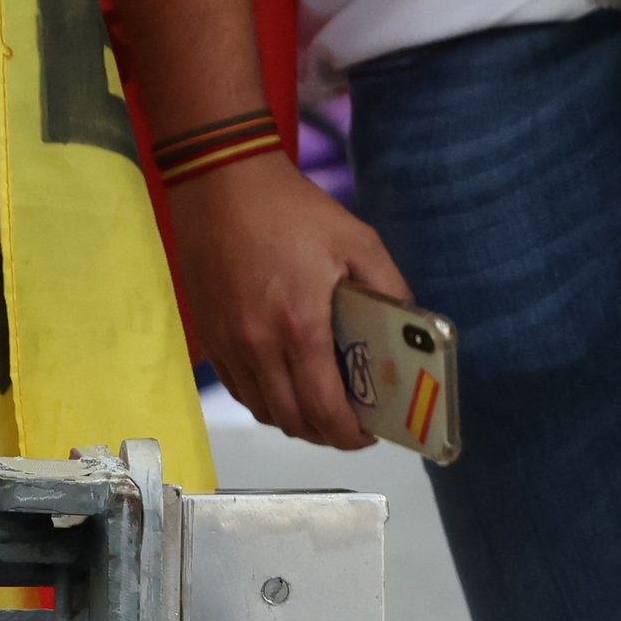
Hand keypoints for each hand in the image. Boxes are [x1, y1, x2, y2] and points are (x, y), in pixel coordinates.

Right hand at [165, 148, 409, 452]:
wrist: (223, 186)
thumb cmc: (294, 211)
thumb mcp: (359, 241)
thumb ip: (389, 287)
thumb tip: (411, 329)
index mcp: (300, 326)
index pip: (324, 408)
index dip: (349, 434)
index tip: (370, 433)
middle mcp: (259, 346)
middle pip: (293, 420)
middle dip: (328, 434)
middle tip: (353, 424)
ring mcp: (229, 346)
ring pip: (264, 411)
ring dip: (297, 421)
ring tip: (325, 409)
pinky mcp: (209, 338)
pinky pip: (240, 390)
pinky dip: (267, 401)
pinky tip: (288, 387)